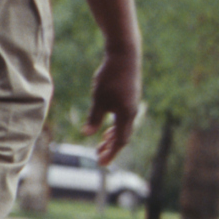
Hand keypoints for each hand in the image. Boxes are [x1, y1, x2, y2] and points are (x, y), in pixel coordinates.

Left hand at [82, 50, 141, 165]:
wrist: (124, 56)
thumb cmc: (110, 77)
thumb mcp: (98, 98)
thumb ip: (94, 118)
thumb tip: (86, 134)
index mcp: (125, 114)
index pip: (120, 141)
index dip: (111, 153)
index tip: (101, 163)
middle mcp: (132, 112)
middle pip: (123, 136)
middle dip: (111, 148)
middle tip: (98, 157)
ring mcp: (132, 105)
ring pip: (123, 127)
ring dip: (112, 138)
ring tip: (100, 145)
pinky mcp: (129, 99)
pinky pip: (123, 119)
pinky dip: (115, 127)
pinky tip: (106, 129)